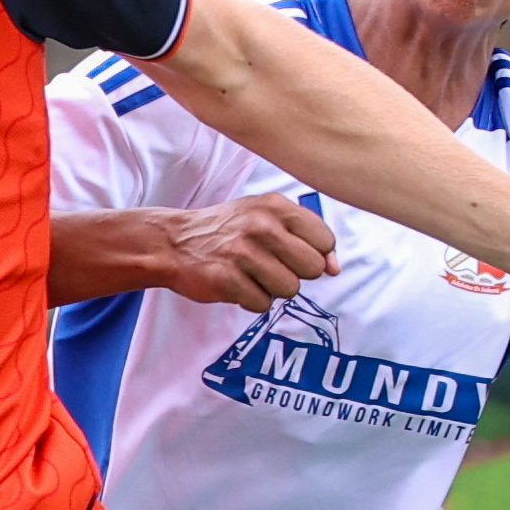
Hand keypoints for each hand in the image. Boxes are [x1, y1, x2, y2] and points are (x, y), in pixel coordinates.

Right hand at [150, 193, 337, 307]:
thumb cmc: (228, 231)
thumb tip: (335, 268)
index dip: (313, 254)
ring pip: (289, 289)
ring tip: (251, 275)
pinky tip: (236, 284)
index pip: (325, 240)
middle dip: (295, 274)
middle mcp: (261, 226)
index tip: (292, 254)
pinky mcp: (225, 279)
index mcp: (275, 206)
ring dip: (272, 289)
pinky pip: (262, 304)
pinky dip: (251, 300)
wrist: (174, 242)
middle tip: (269, 266)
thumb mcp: (266, 218)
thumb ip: (306, 237)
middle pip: (312, 269)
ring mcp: (242, 253)